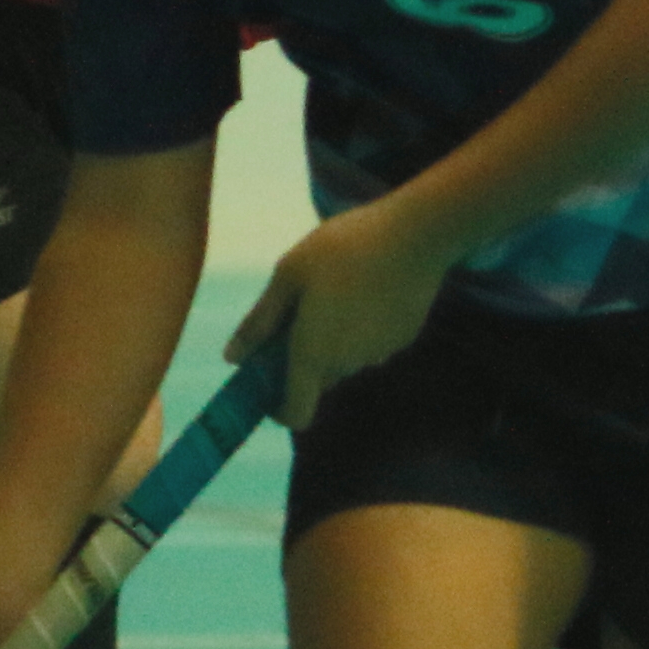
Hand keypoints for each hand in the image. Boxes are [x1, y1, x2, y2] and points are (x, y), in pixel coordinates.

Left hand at [229, 199, 455, 427]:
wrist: (416, 235)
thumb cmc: (341, 249)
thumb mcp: (288, 276)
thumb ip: (260, 321)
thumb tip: (232, 358)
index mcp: (313, 354)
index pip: (296, 414)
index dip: (279, 411)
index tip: (270, 387)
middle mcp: (348, 364)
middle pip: (318, 379)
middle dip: (304, 358)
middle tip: (298, 312)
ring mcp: (380, 353)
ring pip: (346, 359)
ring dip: (334, 339)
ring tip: (336, 288)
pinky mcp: (403, 338)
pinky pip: (372, 342)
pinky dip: (362, 326)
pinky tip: (367, 286)